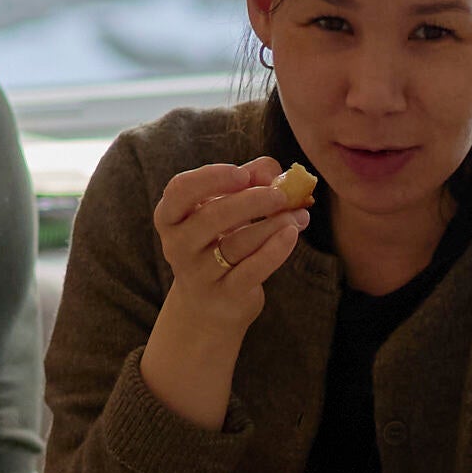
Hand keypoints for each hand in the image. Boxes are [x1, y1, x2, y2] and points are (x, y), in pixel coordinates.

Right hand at [134, 153, 314, 425]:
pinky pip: (252, 270)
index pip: (181, 190)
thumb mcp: (224, 207)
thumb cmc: (219, 241)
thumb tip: (272, 169)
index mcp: (171, 216)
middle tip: (282, 195)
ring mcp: (198, 273)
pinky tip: (292, 234)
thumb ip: (247, 179)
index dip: (212, 178)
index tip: (243, 173)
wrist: (210, 302)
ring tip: (300, 214)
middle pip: (212, 217)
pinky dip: (275, 250)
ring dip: (273, 224)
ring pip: (237, 243)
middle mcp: (177, 245)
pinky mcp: (224, 295)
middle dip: (252, 201)